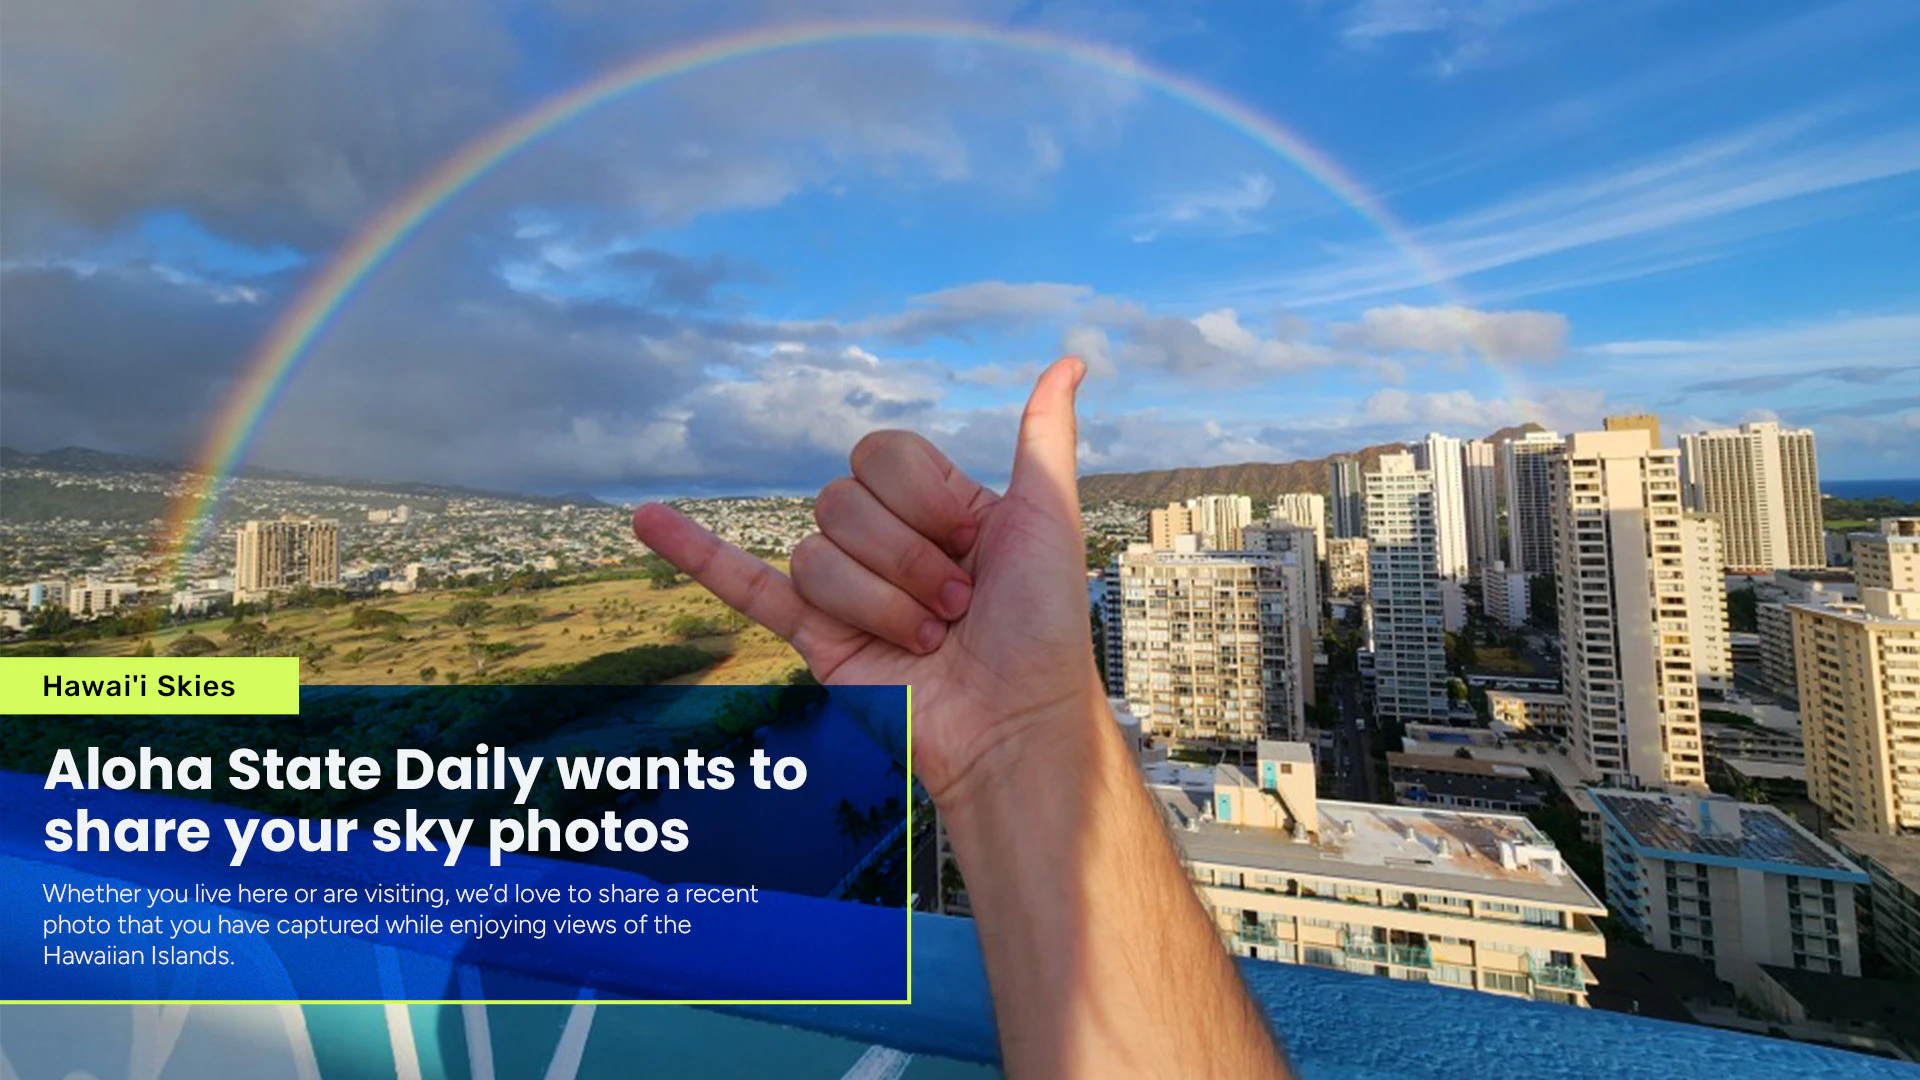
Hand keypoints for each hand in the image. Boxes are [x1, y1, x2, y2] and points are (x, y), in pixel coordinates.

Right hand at [631, 358, 1101, 809]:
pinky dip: (693, 552)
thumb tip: (1070, 361)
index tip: (977, 547)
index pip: (881, 455)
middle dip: (904, 558)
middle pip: (842, 504)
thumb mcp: (1049, 519)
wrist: (1015, 728)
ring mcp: (847, 591)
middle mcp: (887, 543)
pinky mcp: (816, 640)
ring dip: (876, 602)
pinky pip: (744, 585)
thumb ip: (1043, 439)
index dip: (922, 500)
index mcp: (936, 508)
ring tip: (926, 640)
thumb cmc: (1043, 631)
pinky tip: (646, 519)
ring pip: (814, 554)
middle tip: (956, 605)